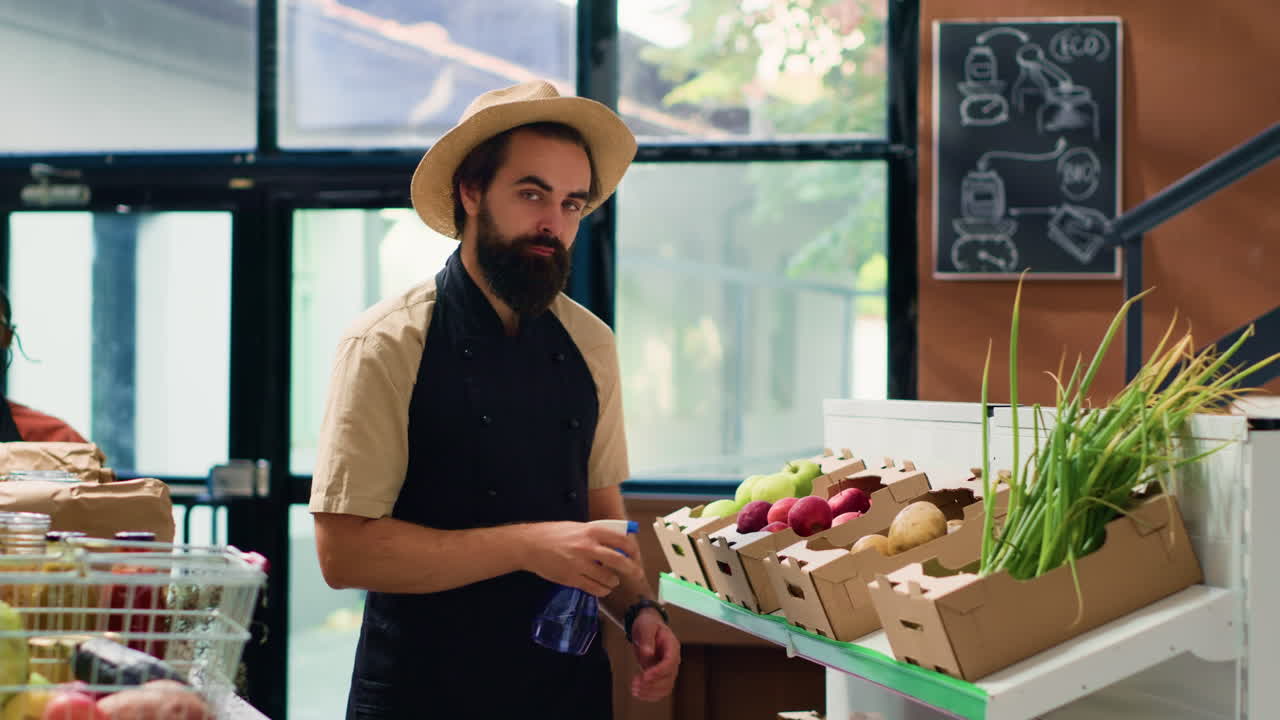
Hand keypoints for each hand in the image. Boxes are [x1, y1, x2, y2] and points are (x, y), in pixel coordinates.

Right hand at [520, 521, 643, 596]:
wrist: (530, 545)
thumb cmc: (554, 534)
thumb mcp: (578, 527)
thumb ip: (597, 534)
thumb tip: (618, 542)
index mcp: (592, 531)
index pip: (622, 541)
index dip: (634, 551)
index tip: (636, 556)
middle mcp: (588, 547)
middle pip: (620, 561)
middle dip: (632, 570)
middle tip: (637, 574)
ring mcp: (580, 564)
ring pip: (608, 578)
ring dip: (614, 582)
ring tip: (612, 581)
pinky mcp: (572, 578)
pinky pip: (594, 589)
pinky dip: (602, 590)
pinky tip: (601, 588)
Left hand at [629, 609, 679, 700]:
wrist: (647, 627)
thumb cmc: (648, 624)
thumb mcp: (646, 626)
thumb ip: (647, 638)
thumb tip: (647, 652)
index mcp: (672, 646)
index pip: (670, 662)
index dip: (658, 671)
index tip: (644, 676)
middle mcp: (673, 660)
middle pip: (668, 678)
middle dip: (652, 684)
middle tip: (635, 684)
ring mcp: (668, 669)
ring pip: (665, 687)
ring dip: (650, 692)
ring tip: (635, 690)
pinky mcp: (660, 676)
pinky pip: (659, 690)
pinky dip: (650, 695)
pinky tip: (638, 694)